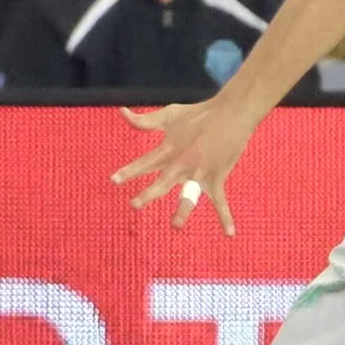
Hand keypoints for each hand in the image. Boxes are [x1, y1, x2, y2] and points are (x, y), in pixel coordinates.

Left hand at [111, 99, 253, 234]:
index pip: (145, 163)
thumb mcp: (169, 115)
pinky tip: (229, 233)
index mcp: (169, 149)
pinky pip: (221, 201)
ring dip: (183, 210)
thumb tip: (121, 111)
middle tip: (135, 205)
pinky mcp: (217, 177)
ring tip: (175, 226)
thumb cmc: (199, 114)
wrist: (230, 114)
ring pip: (190, 195)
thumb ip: (144, 120)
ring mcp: (200, 172)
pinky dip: (226, 217)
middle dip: (149, 194)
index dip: (130, 171)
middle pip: (163, 182)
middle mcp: (182, 164)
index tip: (114, 181)